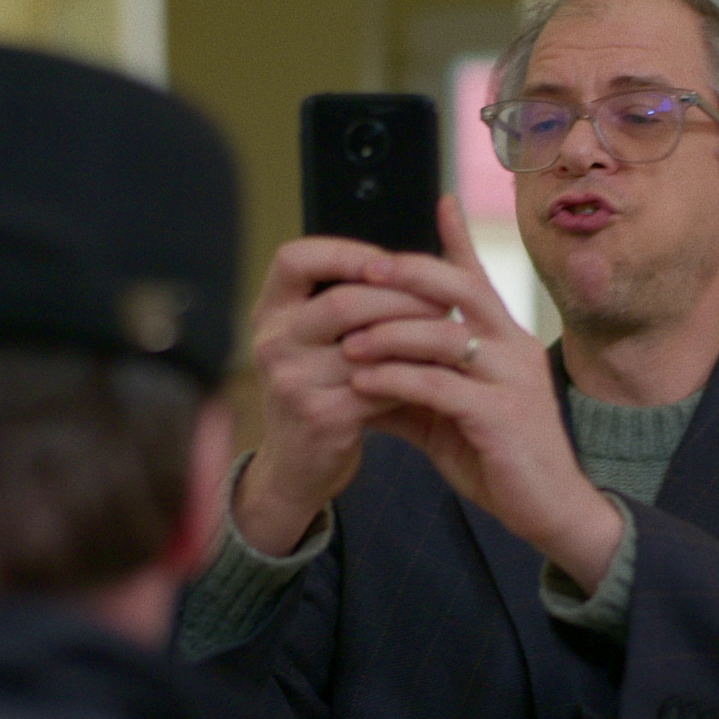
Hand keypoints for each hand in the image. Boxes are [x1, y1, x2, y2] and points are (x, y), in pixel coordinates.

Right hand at [236, 236, 448, 555]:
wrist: (295, 467)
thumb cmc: (317, 388)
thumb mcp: (312, 339)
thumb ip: (342, 297)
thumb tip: (411, 257)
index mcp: (270, 311)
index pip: (295, 258)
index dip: (344, 251)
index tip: (389, 259)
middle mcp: (272, 342)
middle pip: (342, 301)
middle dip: (401, 296)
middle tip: (444, 299)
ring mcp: (292, 382)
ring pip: (367, 345)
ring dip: (416, 336)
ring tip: (449, 331)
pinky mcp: (321, 417)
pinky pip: (380, 385)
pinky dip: (413, 375)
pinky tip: (438, 370)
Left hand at [341, 197, 623, 591]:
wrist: (551, 510)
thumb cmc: (498, 458)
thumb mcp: (449, 415)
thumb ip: (413, 386)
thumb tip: (358, 371)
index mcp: (505, 340)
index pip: (480, 278)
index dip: (460, 239)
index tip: (441, 201)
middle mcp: (514, 347)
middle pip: (463, 288)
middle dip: (411, 273)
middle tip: (363, 270)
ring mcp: (511, 379)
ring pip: (445, 334)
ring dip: (390, 334)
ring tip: (347, 343)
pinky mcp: (501, 416)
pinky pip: (440, 386)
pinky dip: (396, 381)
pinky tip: (363, 384)